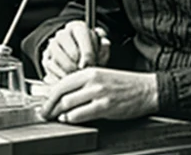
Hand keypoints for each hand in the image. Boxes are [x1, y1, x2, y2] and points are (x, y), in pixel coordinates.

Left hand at [40, 66, 158, 123]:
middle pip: (62, 93)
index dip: (49, 94)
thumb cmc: (124, 85)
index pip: (62, 82)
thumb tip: (64, 94)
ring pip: (69, 103)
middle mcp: (92, 80)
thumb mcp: (101, 77)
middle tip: (44, 113)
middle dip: (49, 105)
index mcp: (90, 70)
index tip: (44, 102)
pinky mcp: (106, 106)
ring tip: (55, 118)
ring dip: (58, 113)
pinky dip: (72, 118)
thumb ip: (84, 84)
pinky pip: (82, 114)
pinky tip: (69, 120)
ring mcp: (99, 93)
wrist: (146, 89)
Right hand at [41, 21, 110, 81]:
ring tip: (78, 78)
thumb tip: (106, 43)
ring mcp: (53, 45)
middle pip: (72, 52)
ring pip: (60, 61)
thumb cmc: (89, 52)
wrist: (73, 57)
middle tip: (86, 75)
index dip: (89, 55)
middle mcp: (63, 33)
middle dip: (80, 67)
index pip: (83, 39)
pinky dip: (60, 77)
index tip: (93, 66)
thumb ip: (104, 46)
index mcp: (78, 27)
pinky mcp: (46, 57)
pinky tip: (69, 80)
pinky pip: (51, 69)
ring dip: (70, 73)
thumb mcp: (99, 48)